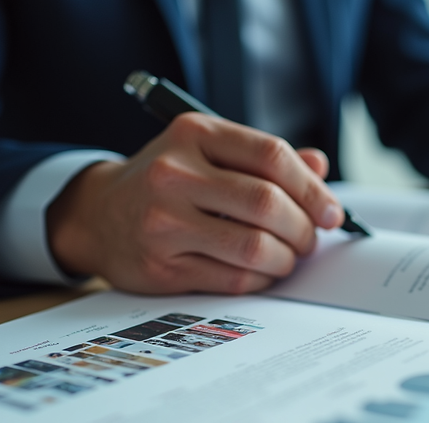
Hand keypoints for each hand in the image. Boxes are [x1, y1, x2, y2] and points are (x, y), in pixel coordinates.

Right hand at [46, 113, 343, 293]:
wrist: (97, 215)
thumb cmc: (166, 182)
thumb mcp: (208, 152)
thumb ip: (263, 158)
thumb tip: (320, 168)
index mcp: (194, 135)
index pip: (271, 156)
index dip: (312, 188)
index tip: (331, 212)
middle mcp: (174, 174)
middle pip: (267, 203)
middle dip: (303, 229)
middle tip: (309, 240)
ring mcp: (164, 222)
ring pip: (254, 247)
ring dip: (286, 259)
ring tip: (288, 257)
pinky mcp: (161, 267)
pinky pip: (233, 280)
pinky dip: (260, 280)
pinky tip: (261, 273)